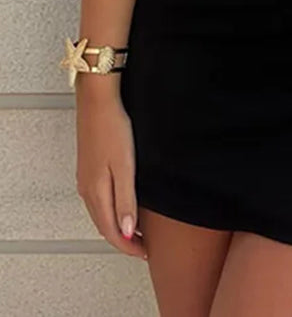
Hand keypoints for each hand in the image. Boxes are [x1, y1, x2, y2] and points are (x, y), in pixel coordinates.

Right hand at [75, 87, 146, 258]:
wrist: (97, 100)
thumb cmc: (113, 129)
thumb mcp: (124, 167)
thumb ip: (126, 200)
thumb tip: (126, 233)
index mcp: (96, 192)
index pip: (111, 231)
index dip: (128, 246)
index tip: (144, 253)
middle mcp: (87, 189)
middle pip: (104, 225)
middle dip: (122, 240)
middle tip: (143, 246)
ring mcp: (85, 178)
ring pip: (100, 213)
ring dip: (116, 225)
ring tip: (136, 230)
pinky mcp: (88, 167)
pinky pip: (98, 199)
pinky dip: (111, 210)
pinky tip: (123, 204)